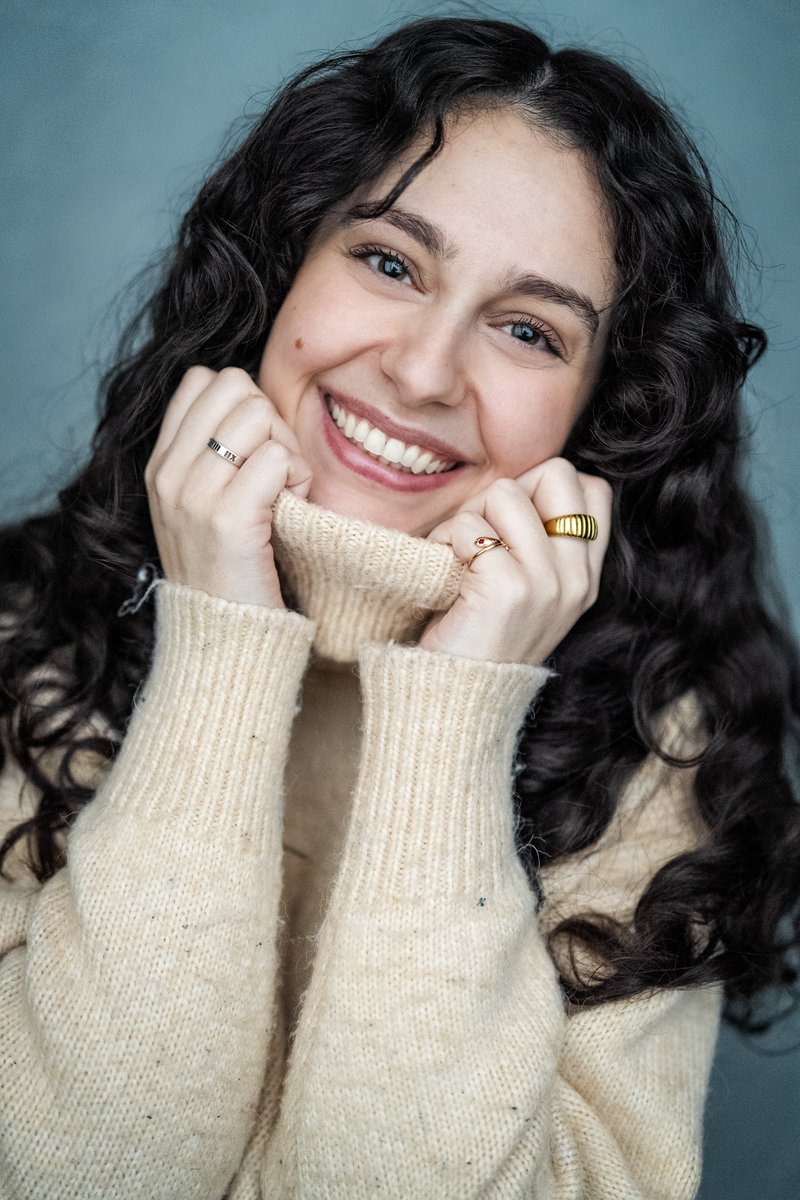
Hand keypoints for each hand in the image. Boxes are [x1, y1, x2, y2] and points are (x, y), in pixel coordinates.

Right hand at [145, 366, 311, 606]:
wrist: (225, 635)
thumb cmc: (232, 566)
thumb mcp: (204, 504)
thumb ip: (216, 453)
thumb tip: (257, 405)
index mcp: (160, 463)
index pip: (201, 379)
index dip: (243, 403)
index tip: (254, 450)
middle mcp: (169, 473)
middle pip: (234, 386)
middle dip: (269, 420)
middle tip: (277, 471)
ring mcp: (193, 494)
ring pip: (258, 413)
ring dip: (286, 447)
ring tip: (284, 489)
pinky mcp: (227, 518)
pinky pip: (276, 458)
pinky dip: (297, 477)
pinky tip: (292, 507)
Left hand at [419, 459, 611, 664]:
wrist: (458, 698)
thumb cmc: (479, 634)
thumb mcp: (529, 590)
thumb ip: (537, 540)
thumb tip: (513, 485)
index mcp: (585, 576)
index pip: (593, 489)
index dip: (544, 490)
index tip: (512, 528)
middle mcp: (575, 578)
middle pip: (557, 472)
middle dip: (508, 492)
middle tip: (483, 534)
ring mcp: (547, 583)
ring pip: (506, 492)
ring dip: (469, 517)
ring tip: (459, 556)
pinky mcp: (508, 589)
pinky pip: (470, 526)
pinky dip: (446, 540)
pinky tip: (447, 570)